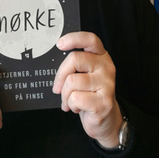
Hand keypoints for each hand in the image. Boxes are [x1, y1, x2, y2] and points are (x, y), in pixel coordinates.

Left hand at [54, 32, 122, 148]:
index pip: (90, 40)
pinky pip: (76, 98)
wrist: (104, 119)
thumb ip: (74, 64)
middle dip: (60, 75)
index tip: (59, 44)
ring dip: (65, 94)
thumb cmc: (88, 93)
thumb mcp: (83, 74)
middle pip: (74, 59)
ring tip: (70, 100)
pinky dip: (71, 105)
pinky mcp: (104, 102)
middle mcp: (107, 68)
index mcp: (101, 57)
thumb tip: (50, 59)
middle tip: (58, 87)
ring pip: (72, 81)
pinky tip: (78, 107)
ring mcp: (108, 85)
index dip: (74, 38)